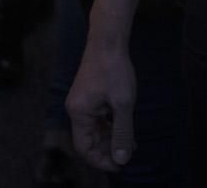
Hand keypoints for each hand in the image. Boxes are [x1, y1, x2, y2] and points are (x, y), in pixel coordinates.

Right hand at [66, 40, 138, 169]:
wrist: (108, 40)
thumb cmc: (114, 69)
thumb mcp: (123, 104)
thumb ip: (122, 132)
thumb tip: (122, 159)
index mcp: (78, 112)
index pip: (84, 148)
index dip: (101, 160)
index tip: (121, 165)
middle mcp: (75, 109)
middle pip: (88, 140)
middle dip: (108, 150)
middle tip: (129, 154)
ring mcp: (81, 102)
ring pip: (94, 130)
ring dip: (110, 138)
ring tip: (130, 143)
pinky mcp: (88, 97)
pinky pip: (97, 119)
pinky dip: (110, 126)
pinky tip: (125, 128)